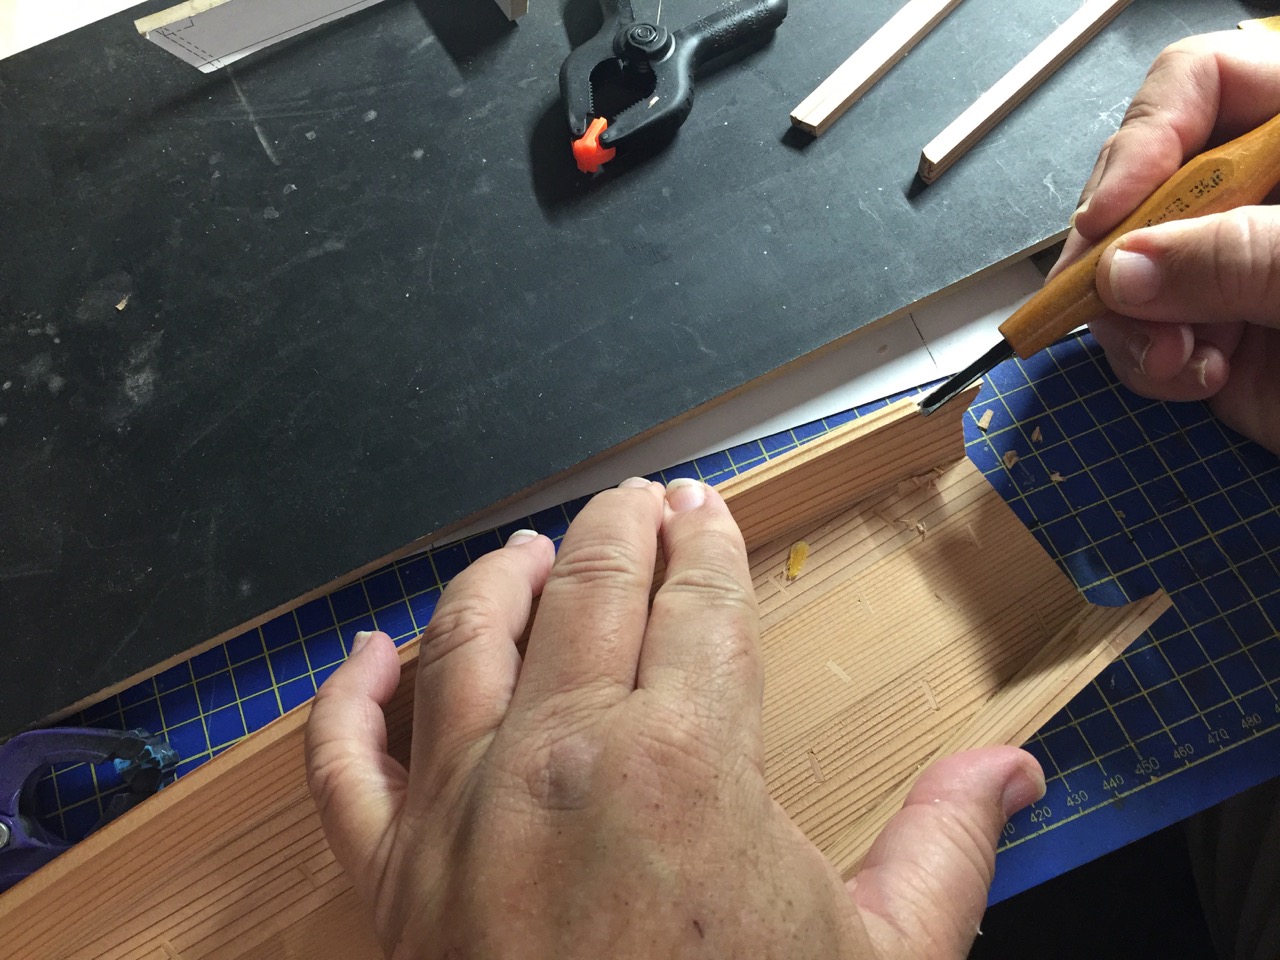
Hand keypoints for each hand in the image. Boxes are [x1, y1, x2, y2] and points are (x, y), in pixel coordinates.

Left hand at [305, 477, 1044, 959]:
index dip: (705, 542)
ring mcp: (459, 812)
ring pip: (465, 640)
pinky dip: (346, 698)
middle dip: (615, 530)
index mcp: (685, 762)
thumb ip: (946, 848)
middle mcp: (559, 758)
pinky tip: (365, 655)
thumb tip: (1011, 768)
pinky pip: (342, 761)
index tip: (705, 509)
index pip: (698, 603)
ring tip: (523, 550)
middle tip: (634, 502)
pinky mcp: (387, 881)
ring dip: (496, 578)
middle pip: (586, 589)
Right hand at [1050, 30, 1279, 452]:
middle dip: (1121, 245)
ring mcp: (1242, 267)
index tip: (1111, 216)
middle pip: (1149, 180)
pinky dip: (1150, 363)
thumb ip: (1245, 256)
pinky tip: (1189, 377)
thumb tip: (1124, 267)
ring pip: (1129, 267)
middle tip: (1106, 295)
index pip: (1207, 84)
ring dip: (1128, 320)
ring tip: (1170, 362)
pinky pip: (1146, 335)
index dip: (1146, 138)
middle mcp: (1269, 195)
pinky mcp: (1226, 336)